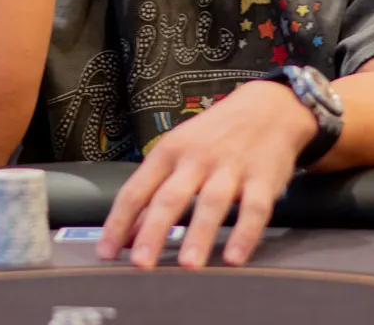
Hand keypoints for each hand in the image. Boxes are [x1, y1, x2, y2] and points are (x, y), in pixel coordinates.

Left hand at [97, 81, 314, 269]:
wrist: (267, 107)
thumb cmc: (215, 135)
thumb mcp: (178, 152)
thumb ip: (153, 193)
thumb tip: (125, 234)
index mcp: (169, 152)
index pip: (136, 190)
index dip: (119, 222)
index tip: (106, 252)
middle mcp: (197, 159)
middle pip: (171, 197)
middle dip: (154, 231)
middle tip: (141, 263)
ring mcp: (231, 167)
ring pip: (212, 202)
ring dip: (199, 234)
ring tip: (188, 265)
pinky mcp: (263, 178)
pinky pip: (254, 209)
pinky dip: (245, 234)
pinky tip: (234, 258)